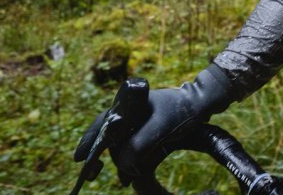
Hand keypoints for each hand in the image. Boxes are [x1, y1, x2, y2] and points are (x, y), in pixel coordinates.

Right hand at [74, 66, 233, 185]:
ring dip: (119, 161)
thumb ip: (138, 146)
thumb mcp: (160, 128)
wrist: (203, 104)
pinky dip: (130, 161)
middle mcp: (130, 111)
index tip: (79, 158)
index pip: (101, 122)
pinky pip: (133, 148)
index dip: (89, 141)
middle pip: (108, 136)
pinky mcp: (147, 131)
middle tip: (94, 174)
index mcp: (128, 103)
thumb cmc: (182, 110)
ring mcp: (138, 121)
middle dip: (101, 156)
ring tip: (124, 179)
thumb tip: (122, 165)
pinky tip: (131, 175)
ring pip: (120, 145)